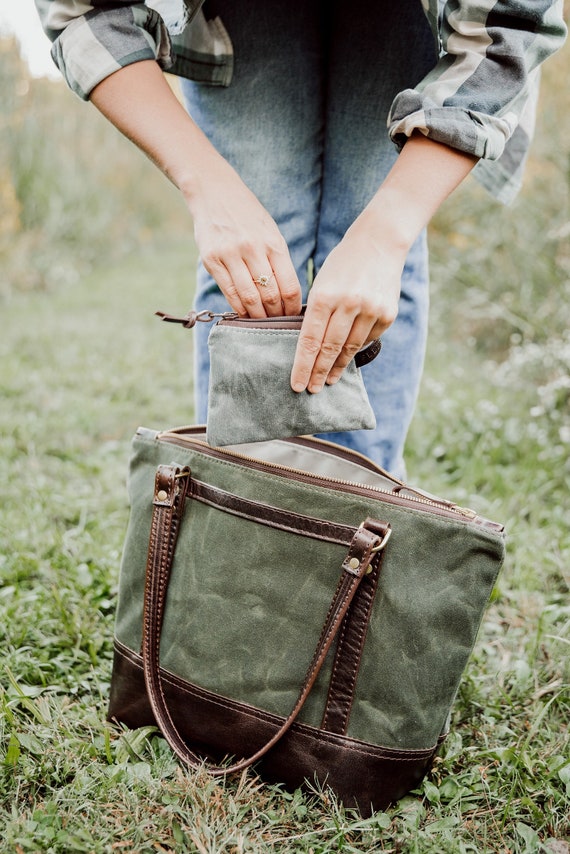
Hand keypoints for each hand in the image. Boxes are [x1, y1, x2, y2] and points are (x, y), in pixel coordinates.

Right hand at [187, 156, 301, 317]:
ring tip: (262, 323)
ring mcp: (231, 255)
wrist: (214, 191)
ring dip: (258, 316)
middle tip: (278, 324)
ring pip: (250, 298)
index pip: (289, 286)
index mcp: (274, 243)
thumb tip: (288, 295)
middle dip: (276, 315)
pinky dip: (239, 308)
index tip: (294, 317)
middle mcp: (253, 250)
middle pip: (271, 296)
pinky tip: (244, 313)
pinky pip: (229, 292)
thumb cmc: (248, 215)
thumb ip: (278, 260)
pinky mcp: (212, 260)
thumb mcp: (270, 232)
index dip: (293, 308)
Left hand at [290, 213, 404, 392]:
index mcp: (325, 296)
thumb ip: (317, 314)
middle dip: (318, 372)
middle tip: (311, 390)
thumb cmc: (342, 264)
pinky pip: (368, 338)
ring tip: (328, 380)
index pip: (309, 340)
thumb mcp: (322, 283)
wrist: (379, 242)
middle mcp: (348, 304)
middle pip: (329, 349)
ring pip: (350, 348)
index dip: (302, 366)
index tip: (297, 384)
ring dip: (337, 367)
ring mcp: (371, 310)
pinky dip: (356, 348)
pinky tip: (347, 357)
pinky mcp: (387, 314)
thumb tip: (310, 348)